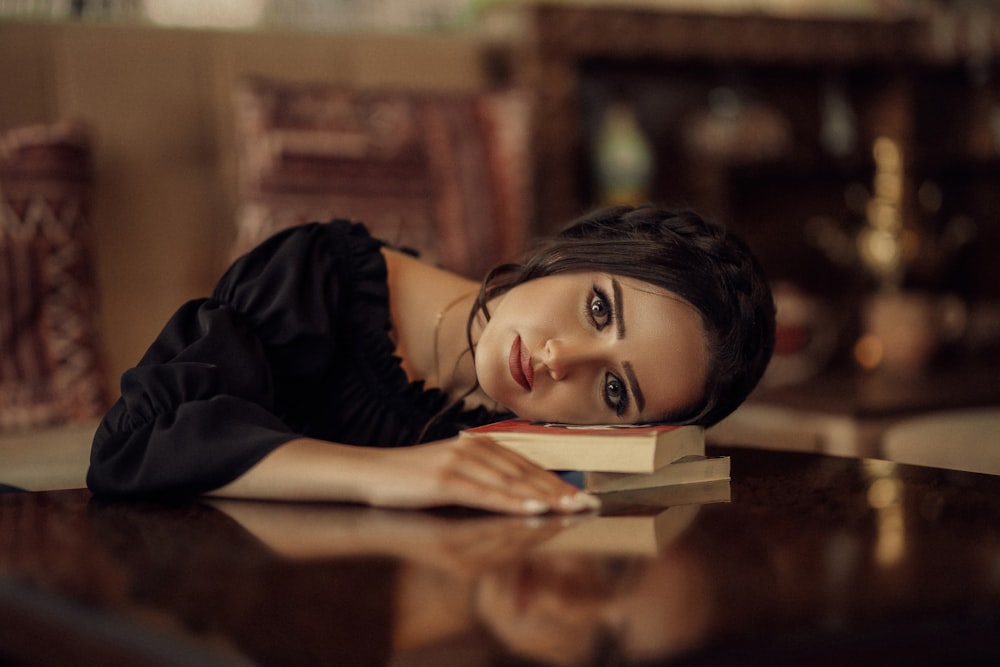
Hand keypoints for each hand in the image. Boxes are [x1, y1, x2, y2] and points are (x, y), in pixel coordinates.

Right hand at [365, 433, 600, 515]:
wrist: (370, 473)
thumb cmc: (411, 478)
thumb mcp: (452, 471)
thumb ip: (482, 476)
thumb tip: (516, 492)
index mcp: (478, 444)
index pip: (525, 466)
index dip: (555, 482)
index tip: (581, 497)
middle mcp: (473, 447)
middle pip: (524, 473)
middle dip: (559, 491)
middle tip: (589, 505)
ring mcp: (459, 462)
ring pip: (511, 483)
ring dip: (544, 498)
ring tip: (571, 510)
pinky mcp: (445, 479)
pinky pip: (486, 494)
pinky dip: (513, 503)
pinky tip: (534, 511)